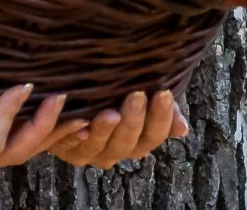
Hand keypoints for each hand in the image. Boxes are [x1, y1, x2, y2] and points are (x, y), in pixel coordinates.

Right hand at [0, 84, 89, 185]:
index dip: (9, 114)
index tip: (24, 84)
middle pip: (15, 151)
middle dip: (43, 126)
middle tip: (64, 97)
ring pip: (22, 149)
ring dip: (51, 132)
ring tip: (80, 112)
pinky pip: (18, 141)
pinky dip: (42, 130)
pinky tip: (61, 115)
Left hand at [47, 90, 186, 168]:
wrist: (71, 96)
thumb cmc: (112, 94)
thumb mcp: (139, 97)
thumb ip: (161, 112)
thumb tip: (183, 129)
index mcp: (136, 142)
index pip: (153, 136)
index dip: (161, 118)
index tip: (163, 93)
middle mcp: (114, 152)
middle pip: (127, 143)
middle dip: (133, 120)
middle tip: (137, 95)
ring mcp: (88, 153)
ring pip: (99, 147)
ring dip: (104, 130)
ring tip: (109, 112)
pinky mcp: (63, 148)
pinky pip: (67, 144)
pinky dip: (71, 132)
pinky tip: (76, 119)